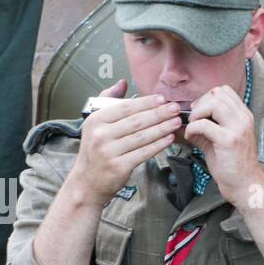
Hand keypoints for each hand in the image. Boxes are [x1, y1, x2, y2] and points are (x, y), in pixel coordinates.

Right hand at [64, 80, 183, 206]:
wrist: (87, 182)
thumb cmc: (95, 150)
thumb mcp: (95, 123)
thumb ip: (108, 101)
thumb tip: (122, 83)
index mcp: (96, 120)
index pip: (126, 107)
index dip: (146, 103)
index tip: (162, 99)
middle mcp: (101, 134)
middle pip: (136, 121)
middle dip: (159, 113)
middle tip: (175, 108)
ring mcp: (110, 151)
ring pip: (142, 136)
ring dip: (162, 128)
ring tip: (176, 122)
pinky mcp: (119, 166)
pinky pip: (144, 152)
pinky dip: (158, 145)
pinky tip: (169, 139)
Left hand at [182, 84, 263, 208]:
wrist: (244, 186)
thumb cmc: (232, 165)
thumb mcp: (220, 140)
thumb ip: (205, 127)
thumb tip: (184, 121)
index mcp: (243, 116)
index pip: (224, 91)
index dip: (207, 98)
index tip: (200, 113)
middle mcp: (243, 118)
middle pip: (218, 93)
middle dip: (201, 104)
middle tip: (194, 120)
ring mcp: (238, 128)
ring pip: (213, 102)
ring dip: (197, 113)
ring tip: (193, 126)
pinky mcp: (229, 140)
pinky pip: (204, 124)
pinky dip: (192, 128)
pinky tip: (191, 138)